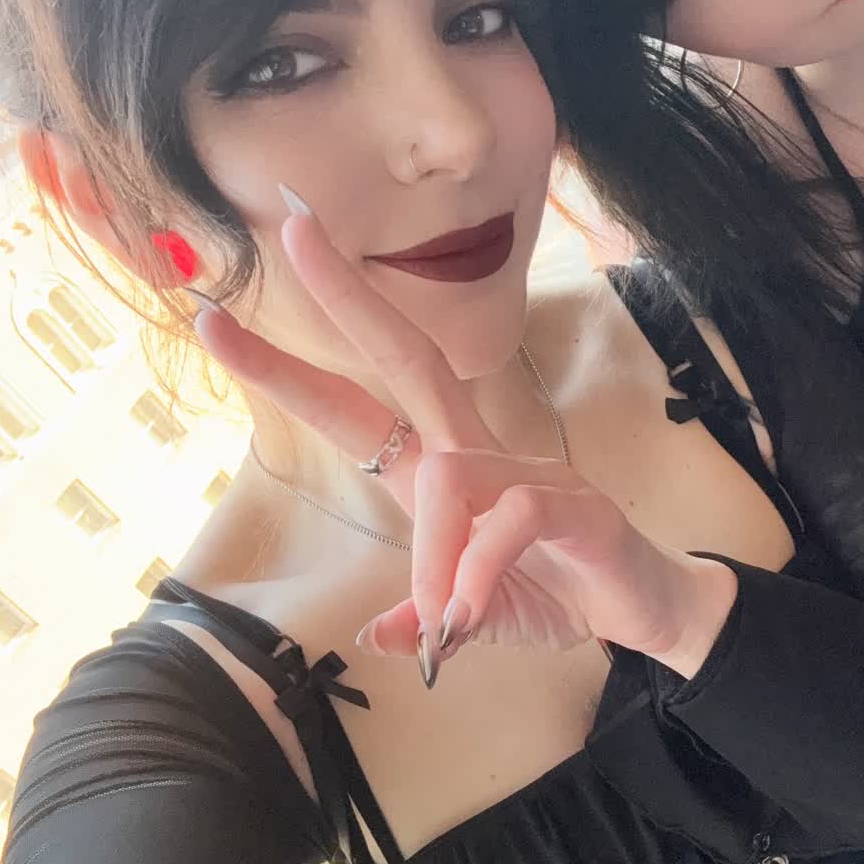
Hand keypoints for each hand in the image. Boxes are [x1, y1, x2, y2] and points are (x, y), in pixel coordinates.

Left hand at [194, 193, 737, 681]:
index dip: (289, 368)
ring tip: (442, 625)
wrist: (648, 613)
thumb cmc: (557, 593)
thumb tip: (379, 634)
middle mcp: (478, 455)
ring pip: (449, 478)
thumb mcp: (474, 622)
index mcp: (440, 473)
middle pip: (408, 358)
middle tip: (293, 230)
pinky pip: (511, 519)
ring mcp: (529, 472)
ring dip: (431, 558)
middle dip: (347, 296)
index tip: (214, 323)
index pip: (356, 407)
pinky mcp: (575, 506)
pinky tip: (469, 617)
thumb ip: (427, 619)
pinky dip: (478, 571)